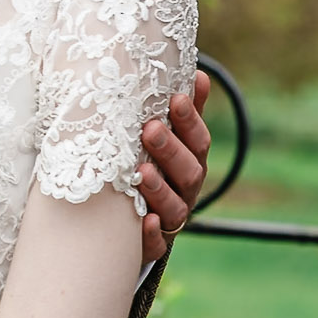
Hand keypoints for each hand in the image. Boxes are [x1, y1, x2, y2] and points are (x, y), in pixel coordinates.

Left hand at [138, 69, 211, 260]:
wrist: (119, 220)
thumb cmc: (144, 164)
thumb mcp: (162, 137)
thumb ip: (181, 111)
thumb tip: (197, 72)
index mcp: (189, 162)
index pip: (198, 141)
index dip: (190, 121)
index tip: (175, 99)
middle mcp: (184, 191)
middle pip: (188, 172)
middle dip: (171, 150)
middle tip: (151, 129)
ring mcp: (169, 218)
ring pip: (174, 208)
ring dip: (160, 189)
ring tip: (141, 172)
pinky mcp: (151, 245)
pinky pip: (156, 245)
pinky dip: (151, 235)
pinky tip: (145, 221)